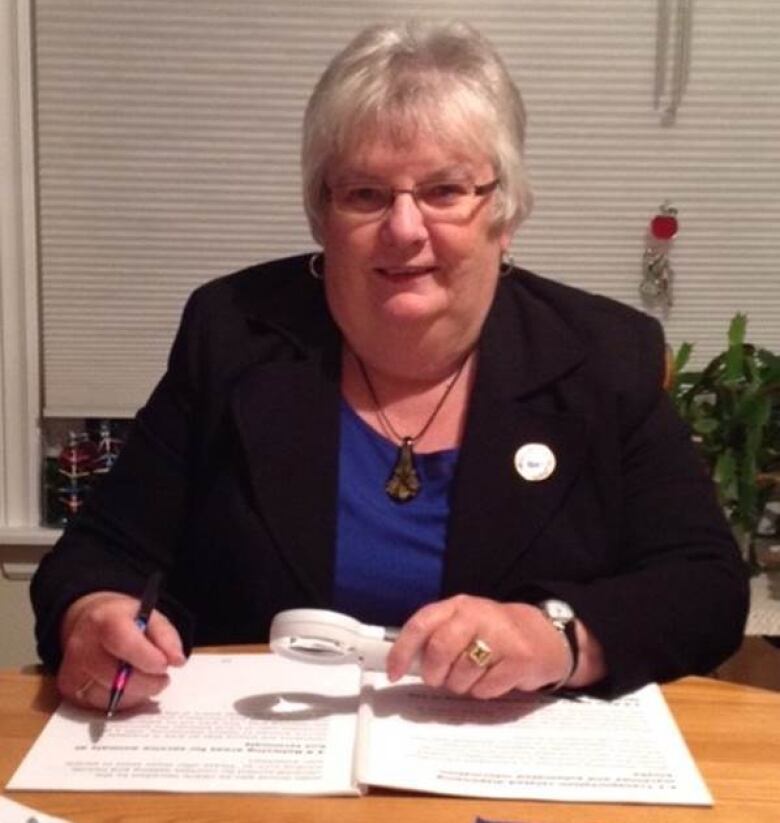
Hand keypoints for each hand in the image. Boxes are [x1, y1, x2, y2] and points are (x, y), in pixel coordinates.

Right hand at [57, 590, 185, 711]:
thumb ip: (166, 637)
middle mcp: (82, 646)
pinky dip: (122, 702)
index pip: (122, 642)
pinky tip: (129, 687)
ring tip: (145, 679)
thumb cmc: (125, 621)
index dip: (146, 658)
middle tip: (162, 678)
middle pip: (115, 677)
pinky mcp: (69, 691)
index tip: (164, 666)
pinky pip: (101, 706)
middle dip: (147, 682)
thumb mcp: (150, 617)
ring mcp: (72, 670)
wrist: (89, 623)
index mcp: (104, 621)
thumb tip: (177, 661)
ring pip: (110, 697)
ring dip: (136, 694)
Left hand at [386, 594, 597, 698]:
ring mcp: (500, 635)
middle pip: (439, 649)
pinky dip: (484, 691)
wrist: (543, 636)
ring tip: (473, 676)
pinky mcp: (519, 658)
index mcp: (457, 605)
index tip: (394, 673)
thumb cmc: (493, 633)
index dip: (402, 650)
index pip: (421, 623)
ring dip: (461, 685)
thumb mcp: (463, 625)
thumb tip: (402, 664)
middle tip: (439, 679)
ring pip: (461, 674)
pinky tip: (494, 678)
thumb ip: (436, 637)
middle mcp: (477, 615)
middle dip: (434, 672)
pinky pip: (485, 688)